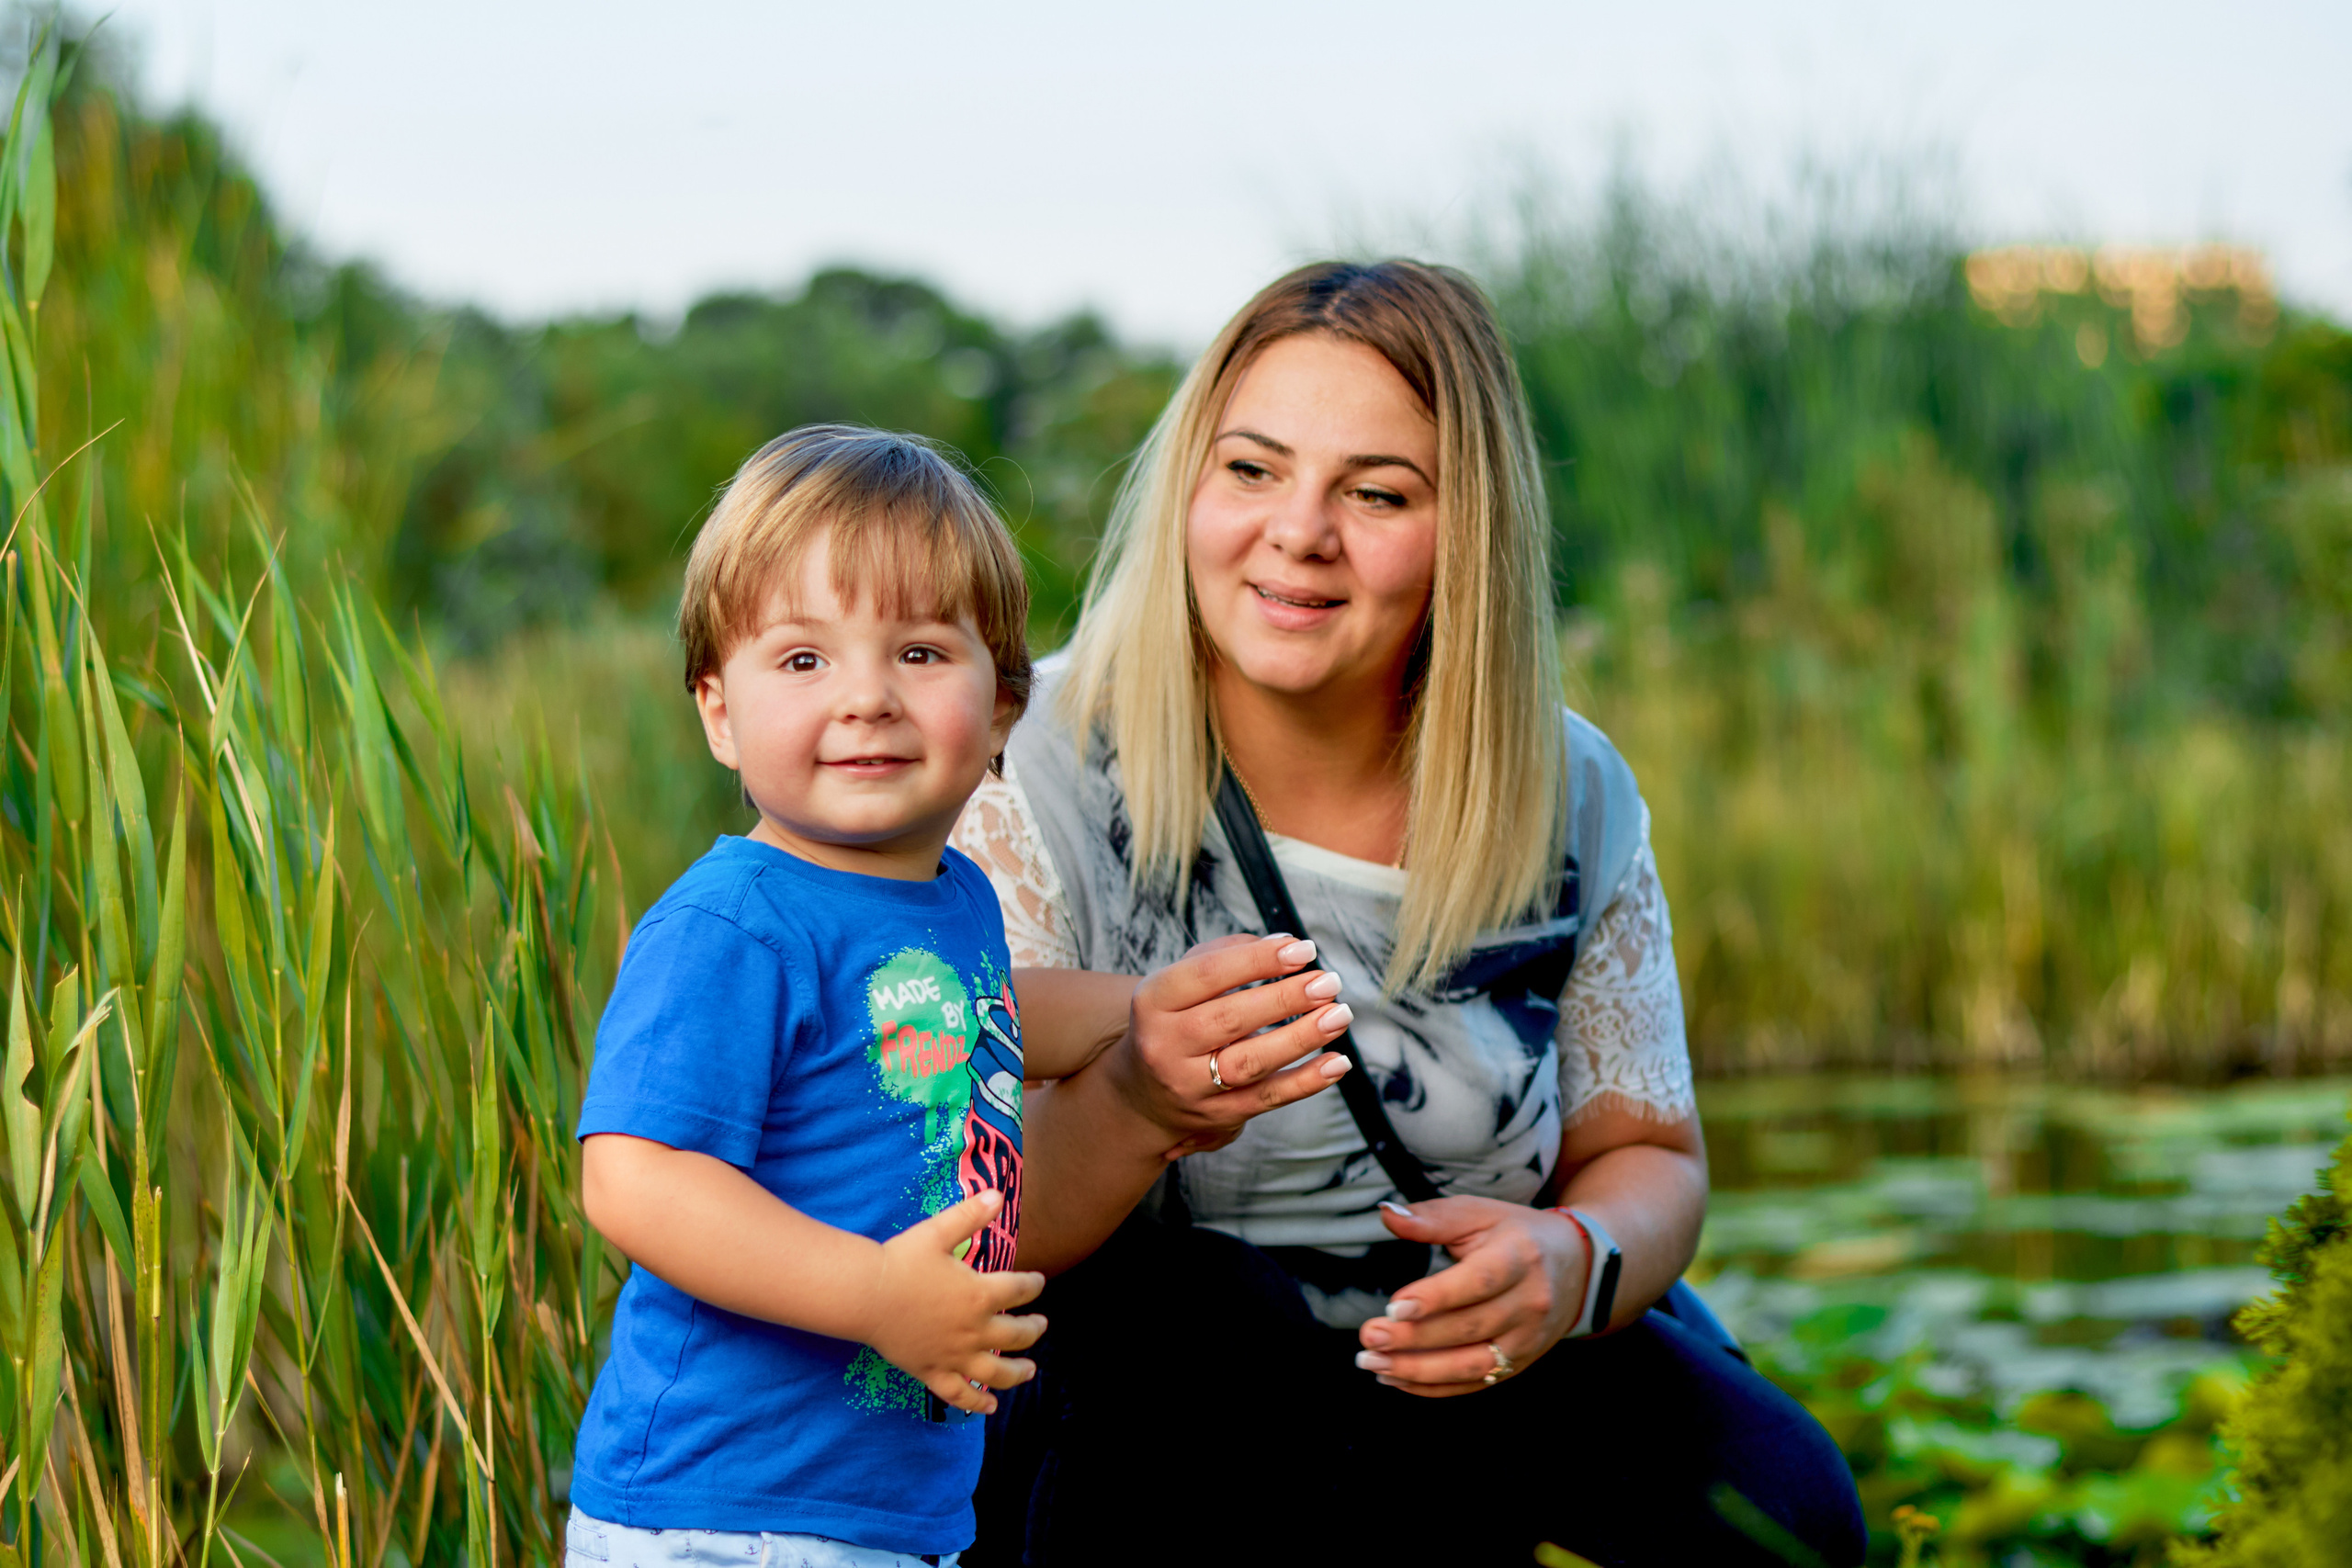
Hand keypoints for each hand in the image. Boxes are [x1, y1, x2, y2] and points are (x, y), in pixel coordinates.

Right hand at [865, 1190, 1046, 1414]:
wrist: (866, 1295)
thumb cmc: (901, 1261)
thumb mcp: (938, 1231)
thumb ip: (970, 1215)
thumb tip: (999, 1194)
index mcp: (980, 1294)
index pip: (1020, 1290)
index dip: (1033, 1284)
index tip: (1038, 1282)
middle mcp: (974, 1329)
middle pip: (1016, 1334)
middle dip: (1033, 1329)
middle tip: (1040, 1325)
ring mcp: (954, 1355)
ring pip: (995, 1371)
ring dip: (1017, 1372)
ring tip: (1030, 1371)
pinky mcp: (932, 1372)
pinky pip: (959, 1394)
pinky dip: (977, 1403)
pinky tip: (990, 1408)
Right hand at [1103, 933, 1355, 1157]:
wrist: (1141, 1096)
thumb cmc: (1174, 1022)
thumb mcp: (1179, 983)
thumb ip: (1225, 955)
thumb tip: (1285, 944)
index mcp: (1153, 1001)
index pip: (1208, 975)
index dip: (1258, 960)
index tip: (1303, 950)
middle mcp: (1164, 1046)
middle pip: (1230, 1019)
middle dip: (1286, 998)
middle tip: (1328, 981)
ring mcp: (1189, 1086)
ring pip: (1251, 1062)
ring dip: (1301, 1037)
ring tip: (1339, 1014)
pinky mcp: (1217, 1117)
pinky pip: (1267, 1098)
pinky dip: (1307, 1081)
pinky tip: (1337, 1062)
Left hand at [1351, 1198, 1588, 1398]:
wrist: (1578, 1267)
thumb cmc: (1517, 1234)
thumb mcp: (1480, 1213)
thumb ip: (1433, 1217)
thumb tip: (1386, 1214)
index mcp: (1520, 1257)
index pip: (1479, 1281)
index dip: (1436, 1297)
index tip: (1393, 1305)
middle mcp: (1530, 1302)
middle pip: (1470, 1328)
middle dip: (1415, 1338)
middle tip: (1370, 1337)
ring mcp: (1528, 1339)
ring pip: (1473, 1365)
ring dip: (1419, 1370)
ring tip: (1375, 1364)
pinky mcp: (1521, 1363)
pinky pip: (1476, 1384)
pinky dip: (1434, 1388)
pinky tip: (1397, 1380)